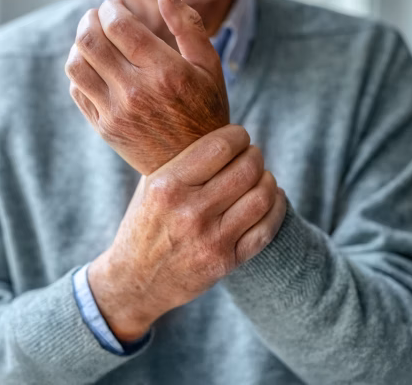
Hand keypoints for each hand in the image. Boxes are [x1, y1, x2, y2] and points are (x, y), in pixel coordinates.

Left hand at [65, 0, 229, 174]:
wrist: (194, 167)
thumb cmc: (206, 110)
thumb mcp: (209, 66)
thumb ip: (188, 25)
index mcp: (165, 72)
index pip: (118, 25)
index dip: (111, 8)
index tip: (116, 6)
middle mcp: (137, 92)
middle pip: (90, 41)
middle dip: (90, 20)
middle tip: (98, 17)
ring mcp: (116, 113)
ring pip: (76, 64)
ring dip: (80, 44)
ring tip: (94, 40)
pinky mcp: (104, 128)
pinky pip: (77, 90)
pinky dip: (80, 71)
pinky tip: (96, 67)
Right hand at [88, 125, 287, 341]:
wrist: (135, 281)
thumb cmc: (145, 224)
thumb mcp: (150, 186)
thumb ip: (182, 160)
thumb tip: (221, 130)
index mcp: (167, 186)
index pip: (220, 147)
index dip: (238, 136)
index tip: (238, 137)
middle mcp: (189, 212)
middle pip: (247, 169)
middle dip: (255, 156)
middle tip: (251, 156)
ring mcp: (210, 240)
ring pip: (262, 196)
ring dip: (268, 180)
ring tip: (260, 177)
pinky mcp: (226, 262)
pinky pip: (267, 228)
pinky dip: (275, 207)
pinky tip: (269, 199)